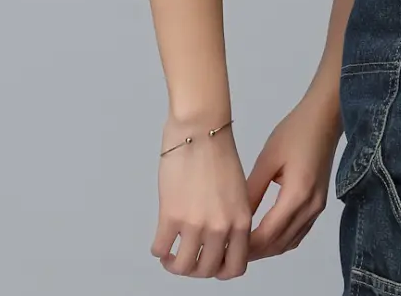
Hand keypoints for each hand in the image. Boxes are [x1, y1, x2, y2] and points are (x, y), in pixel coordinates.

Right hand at [150, 117, 251, 278]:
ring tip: (171, 255)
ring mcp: (195, 223)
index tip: (212, 263)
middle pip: (206, 271)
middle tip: (188, 259)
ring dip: (174, 264)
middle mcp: (221, 226)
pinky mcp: (171, 215)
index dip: (221, 270)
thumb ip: (233, 217)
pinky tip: (161, 241)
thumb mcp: (238, 191)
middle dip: (195, 269)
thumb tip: (221, 241)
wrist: (201, 129)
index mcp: (241, 220)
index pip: (235, 267)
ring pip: (182, 267)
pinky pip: (160, 249)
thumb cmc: (219, 152)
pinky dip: (159, 250)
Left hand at [245, 84, 342, 260]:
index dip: (247, 246)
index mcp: (297, 194)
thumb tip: (233, 218)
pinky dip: (281, 240)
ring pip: (290, 243)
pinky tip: (265, 235)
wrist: (324, 117)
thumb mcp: (267, 159)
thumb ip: (252, 190)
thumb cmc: (295, 132)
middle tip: (229, 250)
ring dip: (268, 248)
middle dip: (255, 252)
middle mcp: (310, 207)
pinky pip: (299, 234)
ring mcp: (318, 208)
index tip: (226, 247)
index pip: (268, 234)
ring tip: (243, 245)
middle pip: (280, 244)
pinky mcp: (319, 204)